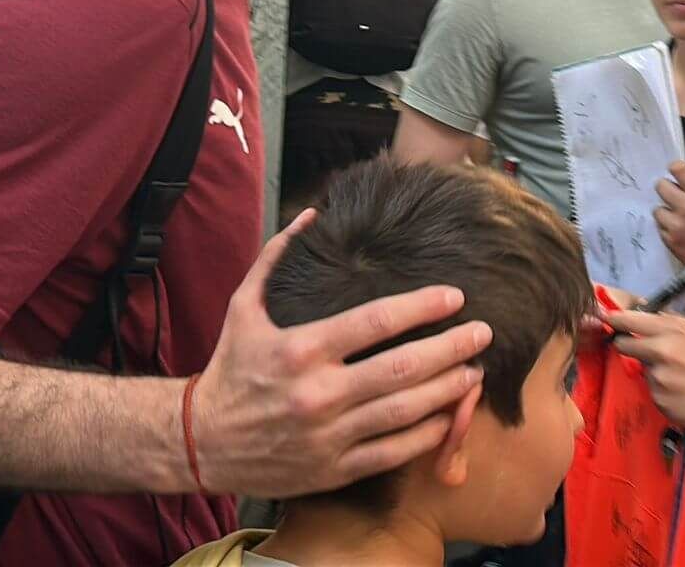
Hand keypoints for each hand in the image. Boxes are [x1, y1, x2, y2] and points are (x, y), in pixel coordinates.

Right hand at [192, 210, 491, 495]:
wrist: (202, 442)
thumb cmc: (230, 368)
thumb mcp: (243, 306)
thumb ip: (277, 257)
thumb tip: (313, 214)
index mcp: (300, 349)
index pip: (376, 321)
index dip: (422, 306)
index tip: (454, 295)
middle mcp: (318, 393)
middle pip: (402, 367)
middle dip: (451, 347)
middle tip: (482, 332)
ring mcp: (328, 435)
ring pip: (405, 411)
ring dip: (448, 390)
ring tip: (475, 371)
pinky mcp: (333, 469)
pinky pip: (393, 453)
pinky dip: (427, 434)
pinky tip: (448, 415)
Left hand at [603, 308, 684, 445]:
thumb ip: (671, 324)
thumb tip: (644, 316)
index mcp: (672, 331)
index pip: (629, 321)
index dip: (614, 320)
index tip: (604, 319)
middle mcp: (660, 352)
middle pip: (624, 345)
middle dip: (628, 347)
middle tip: (644, 352)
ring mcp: (658, 378)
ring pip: (642, 371)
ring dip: (654, 374)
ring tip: (681, 380)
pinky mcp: (659, 401)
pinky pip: (653, 393)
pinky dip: (663, 393)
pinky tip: (683, 395)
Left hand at [654, 161, 684, 267]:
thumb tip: (679, 179)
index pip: (679, 169)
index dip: (675, 168)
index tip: (674, 171)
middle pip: (661, 186)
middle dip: (666, 190)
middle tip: (673, 197)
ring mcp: (676, 225)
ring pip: (657, 210)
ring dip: (665, 213)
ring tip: (680, 220)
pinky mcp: (670, 241)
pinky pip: (660, 228)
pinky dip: (667, 230)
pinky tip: (680, 233)